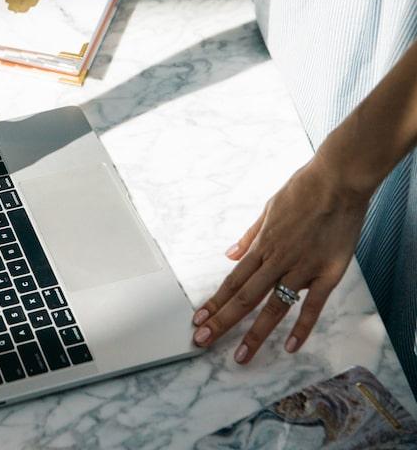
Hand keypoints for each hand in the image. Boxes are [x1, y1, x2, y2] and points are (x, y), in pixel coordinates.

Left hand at [191, 156, 371, 363]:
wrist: (337, 181)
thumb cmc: (303, 190)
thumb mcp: (268, 209)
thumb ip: (250, 236)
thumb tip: (230, 254)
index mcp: (262, 246)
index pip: (232, 282)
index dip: (214, 303)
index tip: (199, 319)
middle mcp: (277, 261)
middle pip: (245, 298)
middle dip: (221, 322)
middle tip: (203, 341)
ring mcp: (302, 269)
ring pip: (273, 307)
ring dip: (254, 334)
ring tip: (240, 356)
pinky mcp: (328, 273)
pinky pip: (313, 306)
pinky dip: (301, 327)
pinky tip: (290, 346)